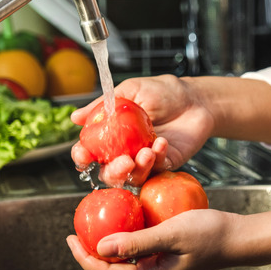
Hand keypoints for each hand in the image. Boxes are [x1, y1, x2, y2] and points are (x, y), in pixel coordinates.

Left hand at [66, 208, 235, 269]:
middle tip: (76, 232)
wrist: (239, 238)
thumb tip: (100, 248)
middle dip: (90, 254)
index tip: (70, 237)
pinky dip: (125, 242)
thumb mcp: (171, 233)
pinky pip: (138, 255)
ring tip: (94, 228)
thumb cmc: (209, 233)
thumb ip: (136, 242)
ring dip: (107, 248)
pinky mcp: (168, 263)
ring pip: (124, 264)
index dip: (83, 257)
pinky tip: (124, 224)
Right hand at [71, 75, 213, 186]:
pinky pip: (156, 171)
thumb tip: (75, 117)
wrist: (195, 99)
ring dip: (137, 169)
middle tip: (123, 161)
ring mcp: (145, 161)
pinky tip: (162, 142)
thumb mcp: (131, 91)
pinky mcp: (165, 165)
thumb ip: (103, 105)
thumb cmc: (163, 92)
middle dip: (112, 172)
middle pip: (108, 173)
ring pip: (132, 178)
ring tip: (146, 152)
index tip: (83, 154)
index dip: (82, 156)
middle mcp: (125, 152)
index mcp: (112, 135)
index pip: (90, 152)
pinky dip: (157, 159)